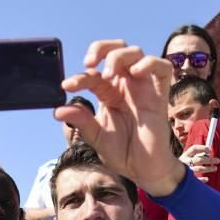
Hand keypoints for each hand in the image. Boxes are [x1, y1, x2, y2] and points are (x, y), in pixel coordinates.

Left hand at [56, 40, 183, 196]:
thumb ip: (81, 122)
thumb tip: (57, 110)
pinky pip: (162, 67)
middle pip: (116, 50)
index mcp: (109, 93)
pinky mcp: (160, 94)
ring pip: (135, 52)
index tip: (67, 86)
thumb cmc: (122, 153)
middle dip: (101, 48)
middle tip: (89, 63)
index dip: (79, 77)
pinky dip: (149, 63)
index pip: (93, 74)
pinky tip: (135, 73)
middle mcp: (126, 86)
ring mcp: (143, 88)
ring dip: (119, 56)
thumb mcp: (96, 137)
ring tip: (108, 74)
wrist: (144, 170)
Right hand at [179, 144, 218, 181]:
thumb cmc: (180, 168)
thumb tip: (208, 154)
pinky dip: (202, 180)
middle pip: (199, 159)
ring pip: (199, 169)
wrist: (167, 178)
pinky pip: (196, 179)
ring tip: (215, 168)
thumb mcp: (185, 160)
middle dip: (210, 160)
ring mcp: (184, 171)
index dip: (203, 148)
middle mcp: (184, 162)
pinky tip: (207, 179)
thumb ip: (194, 157)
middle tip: (217, 160)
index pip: (194, 149)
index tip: (210, 150)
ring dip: (208, 168)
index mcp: (184, 156)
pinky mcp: (185, 180)